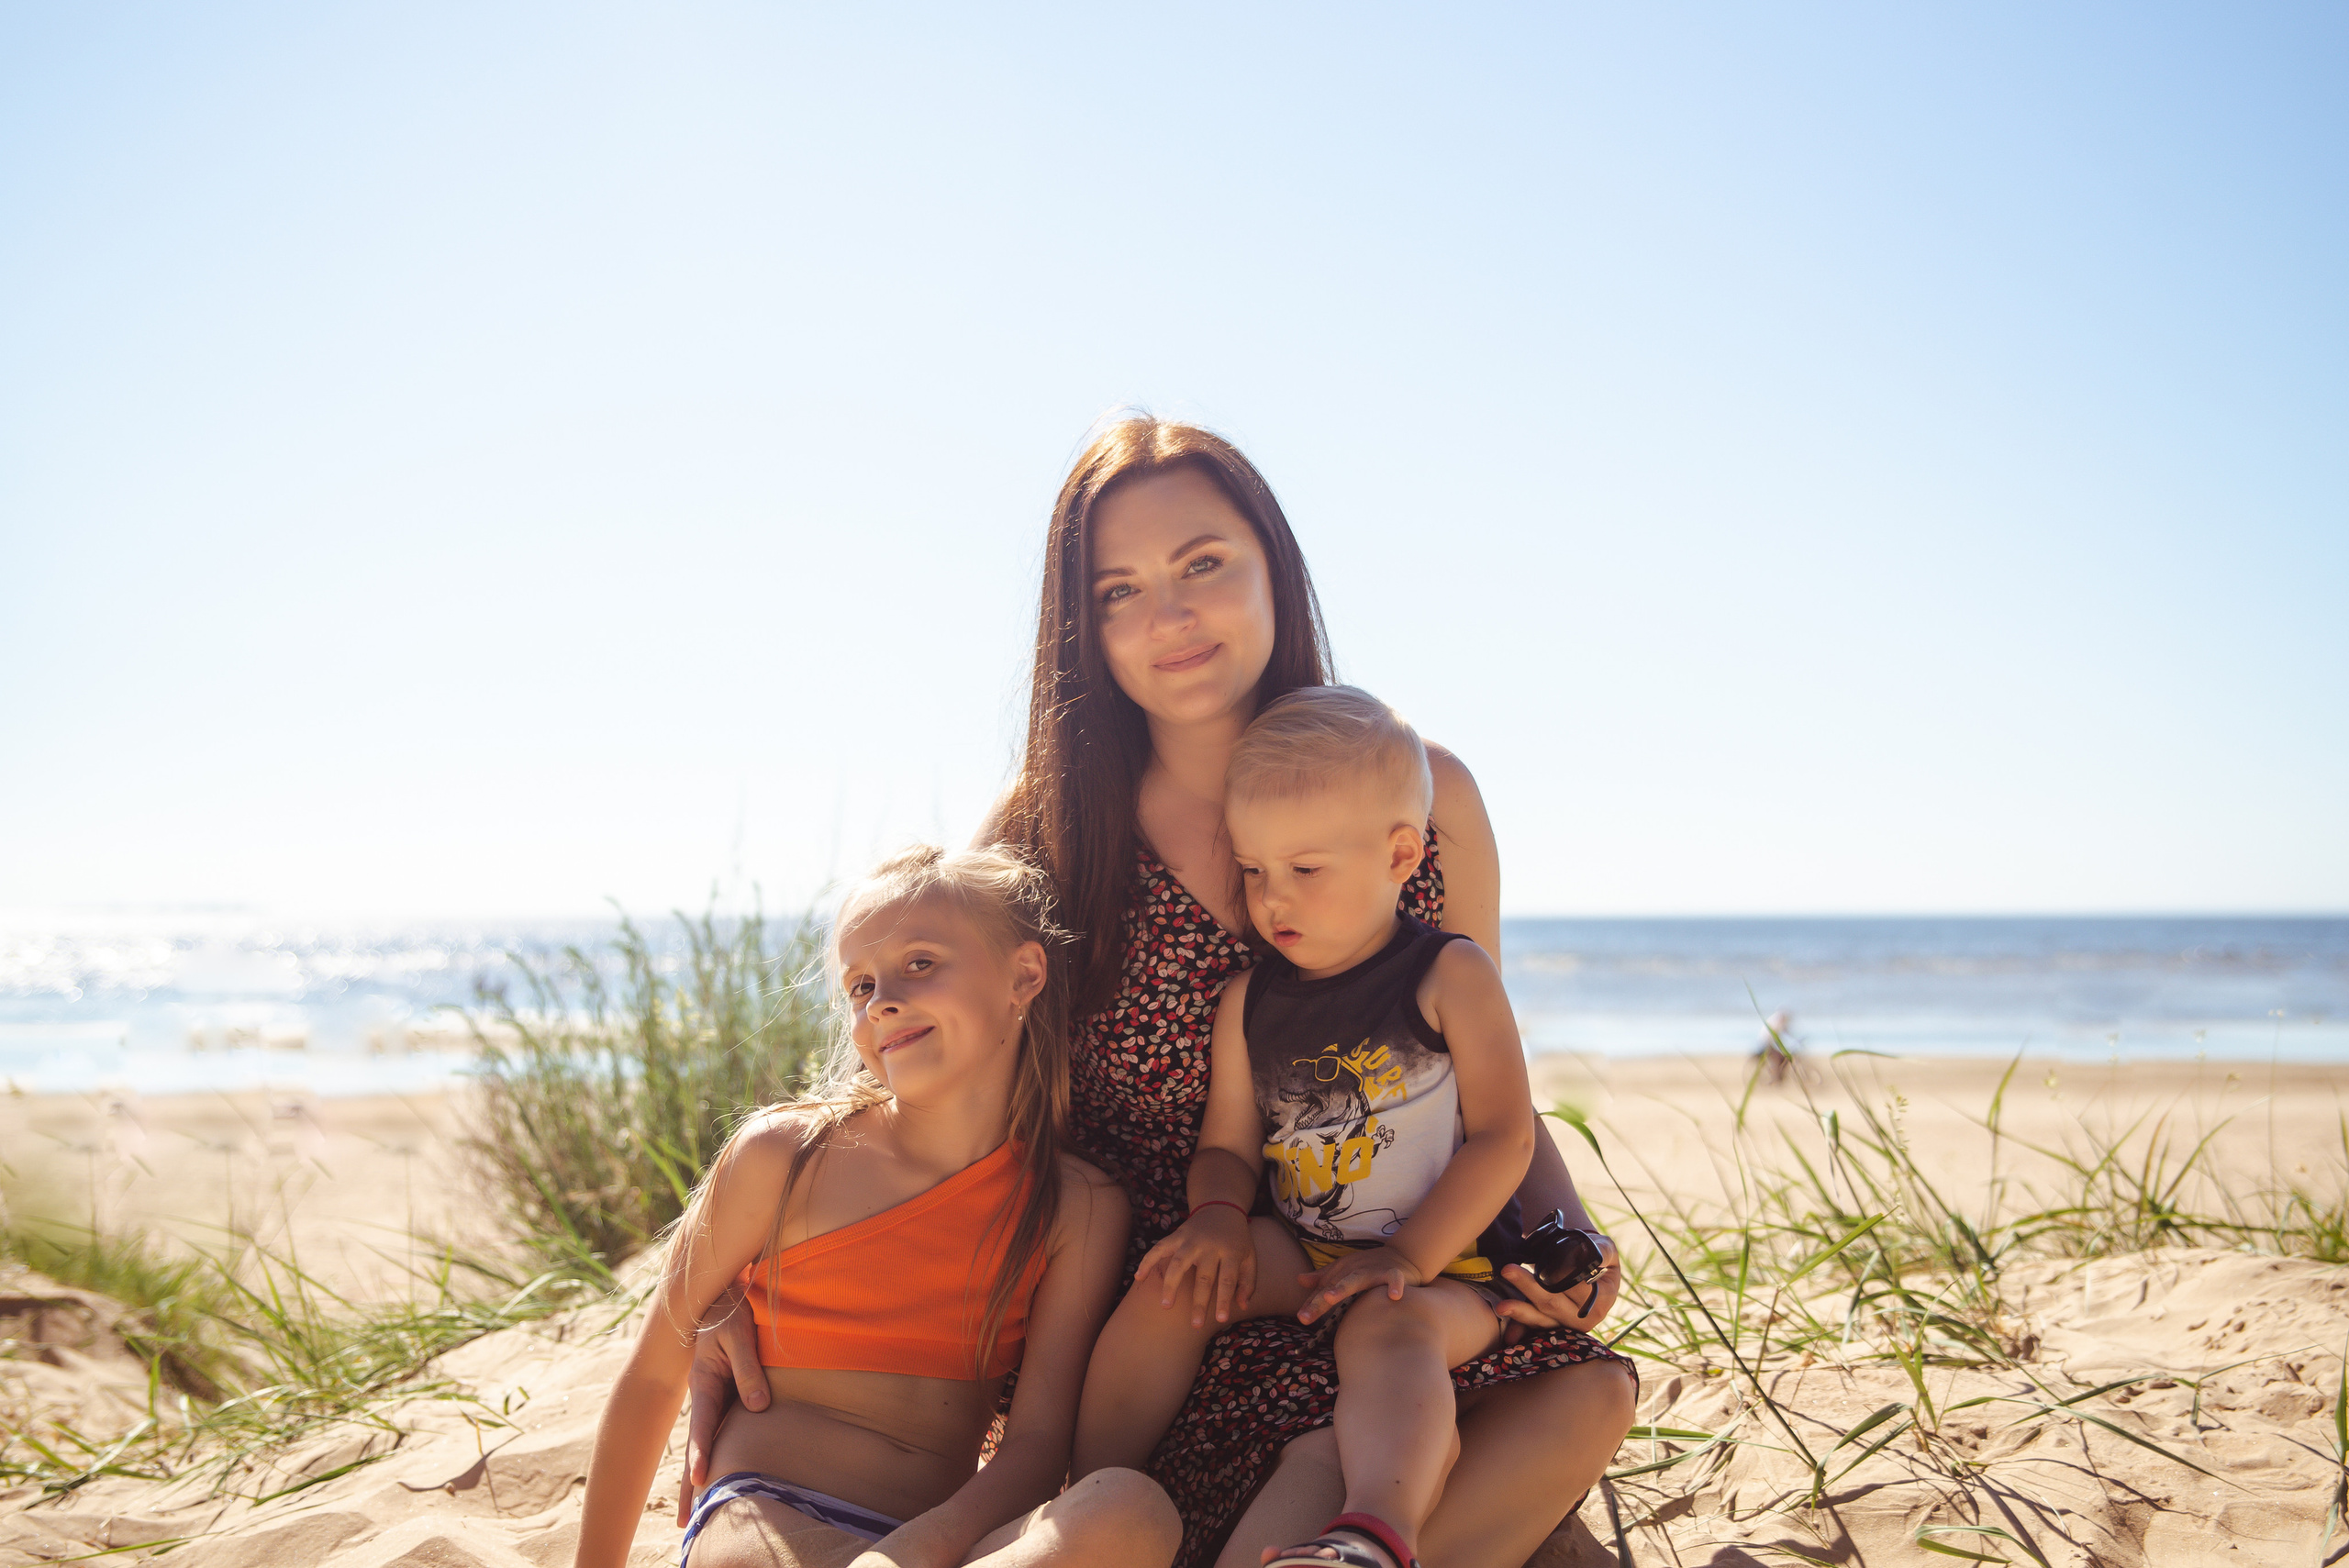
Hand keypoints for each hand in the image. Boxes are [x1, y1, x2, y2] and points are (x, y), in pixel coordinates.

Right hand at [673, 1282, 767, 1525]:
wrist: (723, 1298)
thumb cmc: (732, 1313)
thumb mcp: (741, 1334)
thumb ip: (749, 1369)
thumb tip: (759, 1408)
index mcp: (705, 1383)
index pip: (702, 1425)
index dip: (702, 1453)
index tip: (701, 1480)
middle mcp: (706, 1397)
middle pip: (698, 1447)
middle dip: (690, 1486)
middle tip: (684, 1524)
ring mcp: (715, 1400)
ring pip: (707, 1445)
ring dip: (700, 1480)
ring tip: (693, 1516)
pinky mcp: (727, 1398)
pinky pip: (722, 1433)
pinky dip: (715, 1458)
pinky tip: (717, 1481)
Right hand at [1135, 1207, 1257, 1327]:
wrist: (1221, 1207)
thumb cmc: (1236, 1239)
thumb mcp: (1250, 1257)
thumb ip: (1248, 1282)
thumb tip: (1242, 1307)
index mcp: (1230, 1251)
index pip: (1228, 1279)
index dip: (1224, 1299)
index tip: (1221, 1319)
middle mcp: (1210, 1246)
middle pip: (1204, 1277)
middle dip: (1199, 1302)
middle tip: (1195, 1325)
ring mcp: (1191, 1240)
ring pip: (1178, 1263)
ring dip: (1171, 1285)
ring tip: (1166, 1306)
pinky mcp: (1177, 1235)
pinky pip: (1159, 1248)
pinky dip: (1147, 1261)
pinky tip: (1139, 1278)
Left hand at [1295, 1244, 1421, 1324]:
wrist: (1402, 1254)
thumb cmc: (1368, 1267)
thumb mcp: (1343, 1271)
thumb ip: (1322, 1279)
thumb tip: (1299, 1280)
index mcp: (1341, 1273)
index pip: (1323, 1290)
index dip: (1312, 1304)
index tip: (1301, 1318)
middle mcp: (1354, 1272)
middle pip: (1333, 1286)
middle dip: (1319, 1297)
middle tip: (1305, 1315)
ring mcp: (1373, 1272)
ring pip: (1357, 1279)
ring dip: (1343, 1287)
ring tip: (1329, 1297)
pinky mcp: (1393, 1273)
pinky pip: (1395, 1279)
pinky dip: (1395, 1285)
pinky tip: (1394, 1296)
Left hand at [1492, 1253, 1620, 1343]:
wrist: (1592, 1276)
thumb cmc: (1599, 1260)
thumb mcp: (1607, 1251)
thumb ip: (1602, 1251)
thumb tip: (1592, 1254)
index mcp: (1601, 1301)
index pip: (1576, 1287)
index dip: (1558, 1275)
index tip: (1542, 1261)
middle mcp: (1584, 1319)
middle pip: (1553, 1303)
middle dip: (1529, 1288)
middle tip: (1508, 1270)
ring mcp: (1566, 1326)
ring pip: (1541, 1319)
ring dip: (1520, 1312)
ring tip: (1501, 1306)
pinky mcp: (1552, 1329)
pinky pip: (1534, 1330)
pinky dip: (1520, 1330)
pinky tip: (1508, 1334)